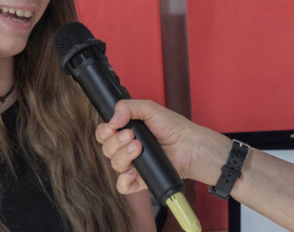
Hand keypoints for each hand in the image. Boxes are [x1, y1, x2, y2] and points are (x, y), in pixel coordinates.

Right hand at [95, 100, 224, 193]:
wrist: (190, 145)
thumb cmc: (173, 127)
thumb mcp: (149, 108)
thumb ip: (128, 107)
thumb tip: (112, 120)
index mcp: (125, 131)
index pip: (103, 134)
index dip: (104, 131)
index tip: (114, 127)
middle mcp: (126, 148)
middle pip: (106, 149)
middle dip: (115, 142)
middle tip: (131, 136)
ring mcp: (134, 165)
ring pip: (114, 165)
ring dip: (123, 156)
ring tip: (139, 147)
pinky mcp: (141, 179)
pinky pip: (123, 186)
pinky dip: (124, 180)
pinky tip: (134, 171)